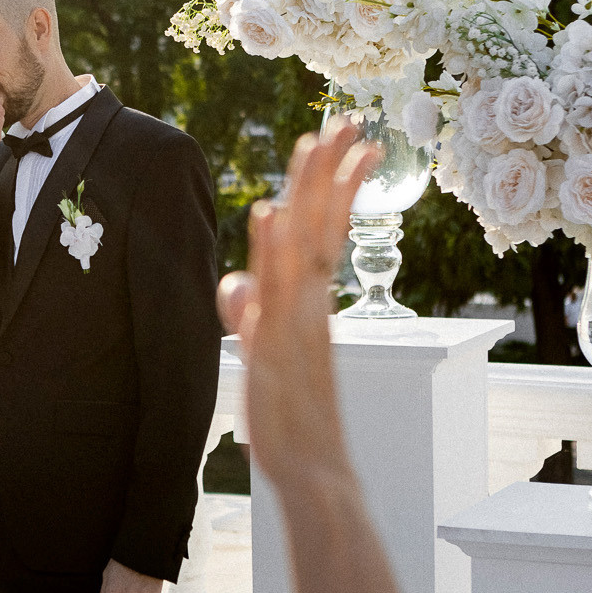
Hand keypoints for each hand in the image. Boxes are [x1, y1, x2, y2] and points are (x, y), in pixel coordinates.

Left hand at [218, 124, 376, 498]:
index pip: (326, 231)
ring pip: (300, 250)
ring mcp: (293, 327)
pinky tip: (271, 217)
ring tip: (309, 150)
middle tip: (345, 121)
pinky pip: (274, 294)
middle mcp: (308, 307)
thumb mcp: (265, 353)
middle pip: (319, 227)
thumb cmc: (292, 415)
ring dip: (305, 198)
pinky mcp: (274, 351)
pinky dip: (273, 255)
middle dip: (329, 172)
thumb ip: (251, 313)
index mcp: (311, 304)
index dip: (337, 185)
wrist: (312, 471)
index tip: (355, 141)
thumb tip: (236, 285)